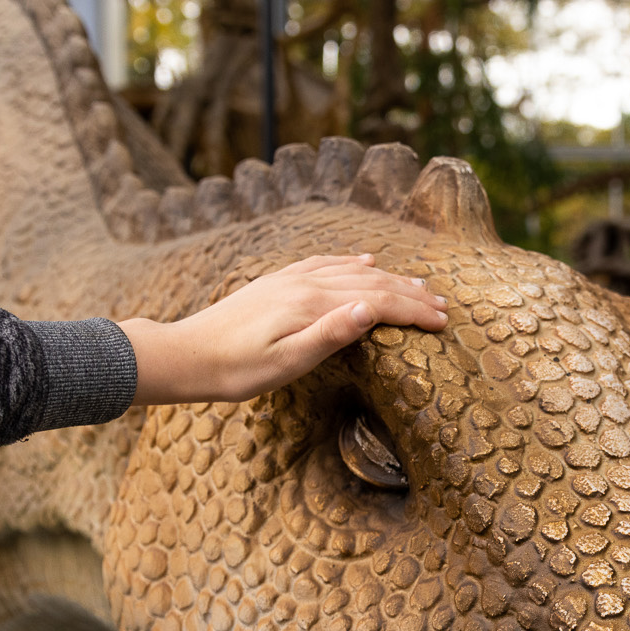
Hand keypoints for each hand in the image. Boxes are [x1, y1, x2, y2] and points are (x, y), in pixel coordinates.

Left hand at [124, 254, 447, 404]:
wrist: (187, 354)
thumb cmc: (236, 370)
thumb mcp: (286, 363)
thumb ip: (330, 334)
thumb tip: (370, 308)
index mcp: (312, 304)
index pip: (377, 301)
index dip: (413, 311)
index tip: (442, 322)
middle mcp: (305, 283)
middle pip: (371, 282)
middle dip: (410, 293)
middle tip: (443, 306)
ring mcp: (290, 279)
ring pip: (352, 270)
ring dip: (389, 277)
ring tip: (418, 285)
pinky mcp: (277, 282)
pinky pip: (325, 263)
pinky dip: (352, 262)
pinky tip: (364, 260)